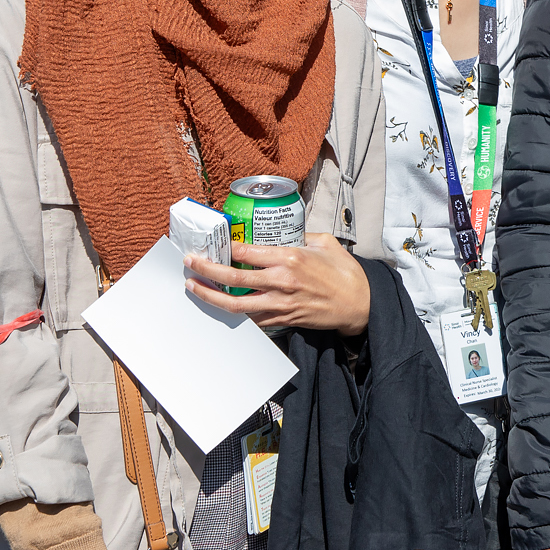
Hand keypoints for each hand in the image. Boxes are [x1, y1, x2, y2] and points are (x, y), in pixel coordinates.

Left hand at [183, 234, 370, 334]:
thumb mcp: (326, 243)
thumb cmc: (345, 274)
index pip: (247, 252)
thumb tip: (285, 231)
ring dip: (210, 296)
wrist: (359, 305)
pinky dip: (232, 312)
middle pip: (233, 278)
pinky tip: (220, 304)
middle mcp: (280, 282)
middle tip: (190, 262)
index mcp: (290, 259)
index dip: (226, 247)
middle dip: (206, 270)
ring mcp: (279, 304)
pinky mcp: (282, 319)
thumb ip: (302, 235)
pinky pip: (250, 318)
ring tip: (194, 287)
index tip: (213, 243)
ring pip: (235, 304)